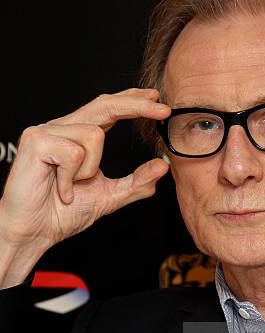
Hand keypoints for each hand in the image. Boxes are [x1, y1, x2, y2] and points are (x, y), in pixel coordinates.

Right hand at [0, 88, 170, 284]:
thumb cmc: (62, 214)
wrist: (34, 232)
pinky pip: (75, 153)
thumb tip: (162, 167)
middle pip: (104, 105)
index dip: (133, 102)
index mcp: (77, 137)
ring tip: (70, 187)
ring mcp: (47, 131)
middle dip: (136, 106)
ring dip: (90, 170)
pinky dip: (72, 178)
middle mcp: (62, 128)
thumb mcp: (108, 197)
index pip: (108, 109)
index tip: (157, 99)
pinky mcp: (37, 141)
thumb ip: (135, 183)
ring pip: (94, 135)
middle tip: (163, 110)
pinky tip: (59, 189)